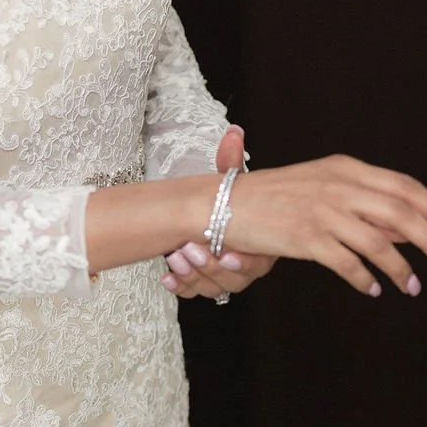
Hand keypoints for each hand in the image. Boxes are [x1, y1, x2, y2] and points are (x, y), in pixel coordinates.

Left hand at [160, 125, 277, 299]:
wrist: (207, 214)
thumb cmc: (224, 201)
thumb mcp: (227, 182)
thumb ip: (230, 163)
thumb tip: (233, 133)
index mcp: (259, 243)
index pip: (258, 262)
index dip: (244, 262)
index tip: (228, 256)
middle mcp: (244, 264)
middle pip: (233, 280)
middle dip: (209, 267)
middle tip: (189, 250)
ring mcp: (223, 276)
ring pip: (212, 288)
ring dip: (192, 276)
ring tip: (174, 257)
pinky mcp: (203, 282)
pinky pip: (194, 292)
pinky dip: (180, 287)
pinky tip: (167, 278)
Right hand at [215, 153, 426, 296]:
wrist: (225, 204)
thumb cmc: (275, 196)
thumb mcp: (322, 186)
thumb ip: (363, 202)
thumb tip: (406, 231)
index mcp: (345, 167)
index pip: (404, 186)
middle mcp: (338, 185)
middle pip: (401, 212)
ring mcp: (322, 211)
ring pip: (379, 242)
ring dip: (401, 268)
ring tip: (412, 286)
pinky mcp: (306, 237)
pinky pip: (348, 263)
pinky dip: (366, 279)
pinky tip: (373, 289)